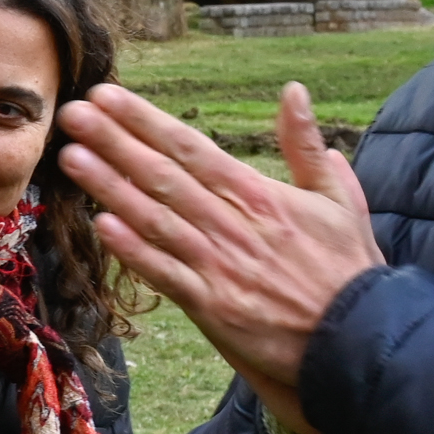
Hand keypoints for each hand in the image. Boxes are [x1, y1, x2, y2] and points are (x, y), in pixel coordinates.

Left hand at [55, 81, 382, 433]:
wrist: (360, 341)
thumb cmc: (347, 271)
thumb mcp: (340, 198)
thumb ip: (305, 146)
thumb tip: (294, 91)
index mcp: (261, 196)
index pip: (192, 149)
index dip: (147, 121)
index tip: (109, 97)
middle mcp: (235, 225)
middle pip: (164, 176)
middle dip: (115, 142)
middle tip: (73, 113)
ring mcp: (221, 266)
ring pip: (157, 219)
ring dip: (111, 188)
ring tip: (72, 158)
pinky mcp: (214, 307)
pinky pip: (166, 274)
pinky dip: (135, 251)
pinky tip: (102, 227)